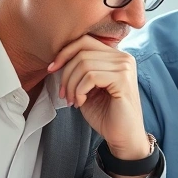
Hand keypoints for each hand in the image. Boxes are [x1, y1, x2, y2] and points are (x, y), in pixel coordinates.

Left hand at [47, 36, 149, 161]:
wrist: (123, 137)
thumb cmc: (105, 114)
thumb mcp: (88, 88)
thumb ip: (80, 70)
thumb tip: (58, 59)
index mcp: (116, 56)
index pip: (85, 41)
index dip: (64, 52)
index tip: (52, 70)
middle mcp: (123, 58)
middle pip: (81, 52)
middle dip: (66, 75)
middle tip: (64, 95)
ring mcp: (125, 67)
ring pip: (84, 64)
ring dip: (71, 85)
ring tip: (73, 101)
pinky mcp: (123, 80)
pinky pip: (90, 76)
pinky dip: (79, 91)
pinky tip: (81, 103)